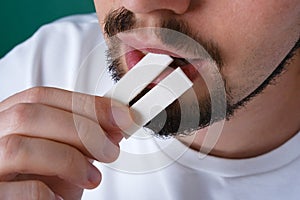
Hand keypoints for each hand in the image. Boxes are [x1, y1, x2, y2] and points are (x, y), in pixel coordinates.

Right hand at [0, 87, 132, 198]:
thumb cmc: (43, 178)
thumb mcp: (66, 152)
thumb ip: (84, 138)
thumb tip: (115, 125)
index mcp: (10, 119)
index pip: (42, 96)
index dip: (86, 103)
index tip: (120, 117)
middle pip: (30, 115)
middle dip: (81, 130)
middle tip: (110, 150)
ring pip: (19, 147)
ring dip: (69, 160)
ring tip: (92, 177)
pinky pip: (19, 189)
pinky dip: (47, 193)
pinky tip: (60, 198)